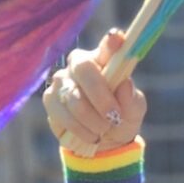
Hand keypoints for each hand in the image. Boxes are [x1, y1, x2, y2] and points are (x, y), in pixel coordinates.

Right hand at [43, 29, 146, 155]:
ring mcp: (62, 79)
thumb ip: (132, 99)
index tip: (117, 39)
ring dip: (93, 120)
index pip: (107, 46)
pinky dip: (80, 129)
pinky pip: (63, 114)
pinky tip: (90, 135)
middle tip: (113, 117)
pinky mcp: (50, 99)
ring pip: (74, 97)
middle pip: (83, 67)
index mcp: (105, 60)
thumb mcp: (133, 112)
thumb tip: (125, 84)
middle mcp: (80, 64)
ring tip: (103, 130)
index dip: (111, 43)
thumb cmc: (120, 119)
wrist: (102, 143)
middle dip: (100, 96)